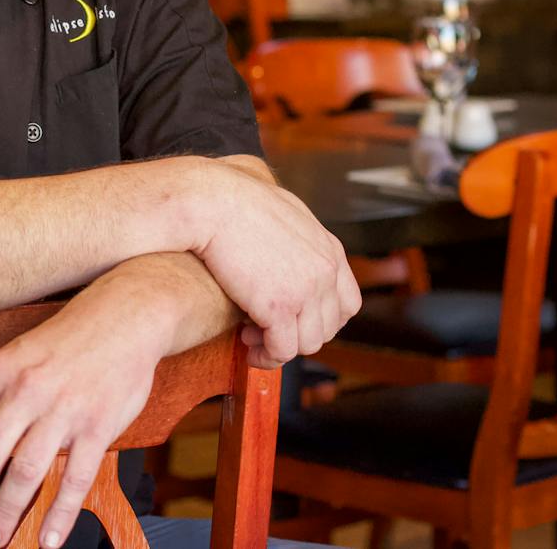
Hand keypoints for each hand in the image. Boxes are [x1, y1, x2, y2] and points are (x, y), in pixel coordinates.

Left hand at [0, 256, 213, 547]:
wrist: (124, 317)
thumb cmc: (65, 342)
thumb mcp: (17, 354)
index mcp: (0, 370)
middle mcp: (27, 389)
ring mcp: (64, 408)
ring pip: (24, 473)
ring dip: (3, 513)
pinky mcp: (99, 425)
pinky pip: (75, 480)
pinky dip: (59, 516)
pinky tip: (49, 539)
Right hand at [184, 155, 360, 367]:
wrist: (209, 200)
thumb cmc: (233, 199)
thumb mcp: (283, 210)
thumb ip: (300, 235)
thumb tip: (292, 248)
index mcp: (328, 249)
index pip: (347, 302)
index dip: (323, 319)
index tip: (297, 321)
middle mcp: (325, 271)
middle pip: (328, 327)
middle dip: (298, 334)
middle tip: (266, 329)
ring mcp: (305, 290)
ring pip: (307, 343)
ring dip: (280, 346)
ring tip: (252, 336)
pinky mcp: (278, 307)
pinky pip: (282, 349)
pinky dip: (266, 356)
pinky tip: (246, 346)